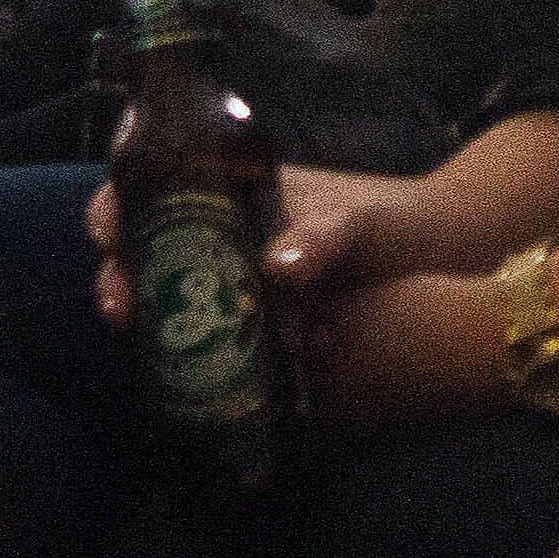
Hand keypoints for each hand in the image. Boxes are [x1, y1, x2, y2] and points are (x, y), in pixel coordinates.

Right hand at [86, 174, 506, 431]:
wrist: (450, 270)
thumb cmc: (404, 226)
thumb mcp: (368, 225)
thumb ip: (329, 238)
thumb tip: (277, 268)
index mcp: (245, 189)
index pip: (162, 181)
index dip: (122, 200)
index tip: (108, 230)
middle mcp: (232, 233)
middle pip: (150, 243)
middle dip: (121, 269)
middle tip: (120, 304)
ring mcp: (240, 284)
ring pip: (168, 295)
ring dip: (145, 313)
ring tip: (136, 336)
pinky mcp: (256, 334)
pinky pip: (202, 341)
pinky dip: (184, 353)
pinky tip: (179, 376)